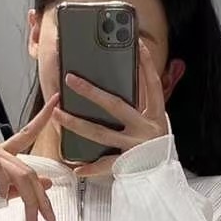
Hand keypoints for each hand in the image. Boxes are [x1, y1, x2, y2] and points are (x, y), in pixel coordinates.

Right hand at [0, 92, 59, 220]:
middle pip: (29, 171)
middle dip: (42, 198)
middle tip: (50, 217)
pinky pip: (6, 185)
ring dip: (32, 203)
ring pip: (23, 178)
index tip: (56, 100)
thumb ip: (22, 186)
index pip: (26, 133)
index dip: (43, 117)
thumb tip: (48, 183)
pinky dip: (3, 197)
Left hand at [58, 40, 167, 177]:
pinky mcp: (126, 164)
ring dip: (76, 123)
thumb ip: (143, 101)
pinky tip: (75, 166)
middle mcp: (145, 128)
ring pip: (100, 133)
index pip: (151, 84)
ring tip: (57, 114)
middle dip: (91, 91)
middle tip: (70, 78)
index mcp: (155, 115)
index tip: (137, 44)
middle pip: (115, 106)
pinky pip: (104, 165)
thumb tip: (131, 75)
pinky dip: (90, 168)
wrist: (163, 176)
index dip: (146, 64)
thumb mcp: (155, 121)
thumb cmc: (156, 145)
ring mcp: (134, 146)